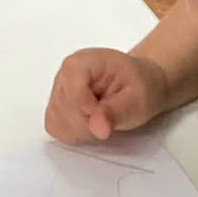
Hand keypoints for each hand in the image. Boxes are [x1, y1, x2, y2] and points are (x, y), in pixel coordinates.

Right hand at [44, 49, 168, 144]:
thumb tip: (97, 128)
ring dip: (83, 130)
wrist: (141, 83)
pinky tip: (93, 124)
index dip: (89, 113)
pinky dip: (75, 134)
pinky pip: (57, 129)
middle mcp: (64, 75)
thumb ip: (115, 113)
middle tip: (111, 116)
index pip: (72, 96)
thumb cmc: (140, 85)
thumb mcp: (138, 99)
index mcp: (81, 63)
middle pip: (64, 112)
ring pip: (58, 123)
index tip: (107, 118)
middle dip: (89, 124)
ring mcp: (57, 91)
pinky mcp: (56, 108)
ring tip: (103, 118)